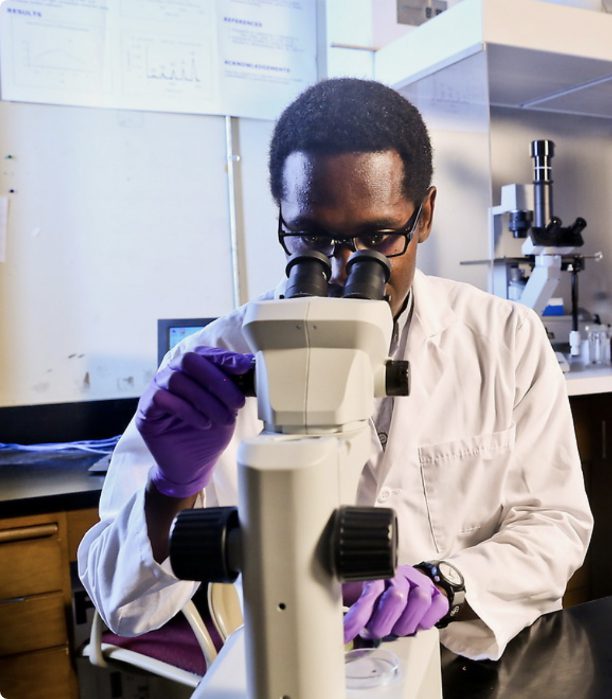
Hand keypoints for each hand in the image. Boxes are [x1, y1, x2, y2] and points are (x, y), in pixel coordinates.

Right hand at [136, 347, 253, 497]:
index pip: (204, 354)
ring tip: (225, 419)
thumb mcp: (228, 406)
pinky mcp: (145, 410)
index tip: (244, 367)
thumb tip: (248, 366)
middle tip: (238, 402)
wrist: (193, 466)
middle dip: (217, 380)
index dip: (224, 358)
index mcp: (190, 370)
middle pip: (189, 360)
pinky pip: (162, 399)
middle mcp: (170, 375)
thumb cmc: (210, 433)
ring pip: (178, 380)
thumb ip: (233, 386)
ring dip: (206, 400)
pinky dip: (188, 411)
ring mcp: (155, 390)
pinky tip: (204, 424)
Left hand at [343, 565, 448, 642]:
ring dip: (404, 623)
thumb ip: (345, 606)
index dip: (357, 617)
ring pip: (420, 600)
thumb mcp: (352, 593)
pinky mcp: (435, 592)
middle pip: (397, 598)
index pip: (369, 592)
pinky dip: (428, 618)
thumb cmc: (371, 591)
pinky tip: (415, 622)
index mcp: (376, 572)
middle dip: (383, 623)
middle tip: (374, 631)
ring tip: (394, 627)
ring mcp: (419, 582)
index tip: (347, 633)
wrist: (396, 578)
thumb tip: (332, 627)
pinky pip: (439, 604)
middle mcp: (399, 575)